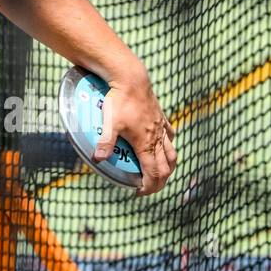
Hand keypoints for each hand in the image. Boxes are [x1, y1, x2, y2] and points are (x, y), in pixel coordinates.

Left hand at [95, 74, 175, 196]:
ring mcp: (161, 127)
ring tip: (160, 172)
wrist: (131, 79)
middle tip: (149, 187)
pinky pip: (170, 135)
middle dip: (159, 181)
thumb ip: (105, 142)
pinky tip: (164, 144)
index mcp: (146, 144)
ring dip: (167, 166)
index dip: (149, 187)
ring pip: (172, 153)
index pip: (153, 173)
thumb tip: (98, 159)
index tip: (140, 192)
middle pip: (166, 167)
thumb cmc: (120, 100)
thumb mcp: (109, 123)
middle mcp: (157, 138)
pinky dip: (169, 144)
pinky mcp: (161, 117)